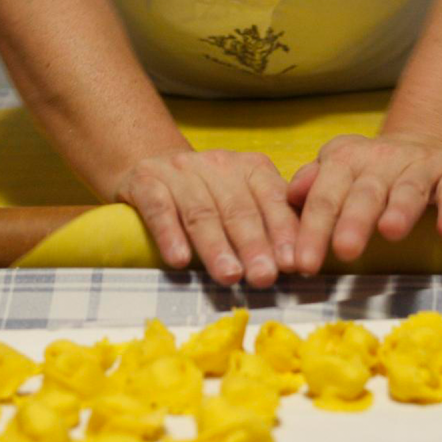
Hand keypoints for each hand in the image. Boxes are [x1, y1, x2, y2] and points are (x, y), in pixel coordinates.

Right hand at [116, 149, 298, 287]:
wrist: (149, 168)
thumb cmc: (207, 196)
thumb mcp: (242, 200)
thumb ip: (269, 222)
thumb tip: (296, 262)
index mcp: (250, 168)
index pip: (272, 199)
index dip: (283, 231)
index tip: (293, 264)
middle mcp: (217, 164)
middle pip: (238, 209)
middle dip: (254, 245)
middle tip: (265, 277)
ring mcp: (180, 171)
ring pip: (201, 212)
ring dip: (217, 247)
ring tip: (229, 276)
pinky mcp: (146, 181)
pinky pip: (159, 208)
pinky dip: (169, 234)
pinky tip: (178, 259)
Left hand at [288, 132, 441, 274]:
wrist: (425, 143)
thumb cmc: (370, 173)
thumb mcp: (335, 171)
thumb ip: (312, 184)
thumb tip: (290, 195)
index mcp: (344, 160)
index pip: (324, 196)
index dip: (313, 229)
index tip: (303, 264)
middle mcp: (380, 159)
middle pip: (364, 194)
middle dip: (353, 222)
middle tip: (344, 251)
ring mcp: (419, 164)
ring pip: (408, 189)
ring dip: (400, 210)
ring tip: (391, 232)